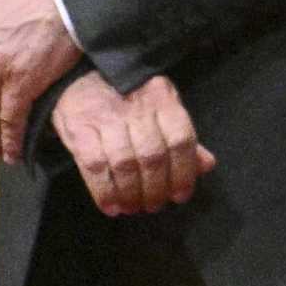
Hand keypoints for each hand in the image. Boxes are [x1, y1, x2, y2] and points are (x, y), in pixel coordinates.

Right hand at [58, 72, 215, 217]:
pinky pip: (93, 165)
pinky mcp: (79, 128)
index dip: (184, 173)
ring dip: (131, 193)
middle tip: (154, 206)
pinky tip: (111, 206)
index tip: (180, 196)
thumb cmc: (128, 98)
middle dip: (155, 188)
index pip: (181, 140)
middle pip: (153, 155)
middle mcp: (137, 107)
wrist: (80, 77)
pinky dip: (104, 191)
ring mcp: (106, 117)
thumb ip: (180, 138)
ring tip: (133, 208)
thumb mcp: (160, 108)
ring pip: (124, 162)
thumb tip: (206, 165)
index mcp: (163, 100)